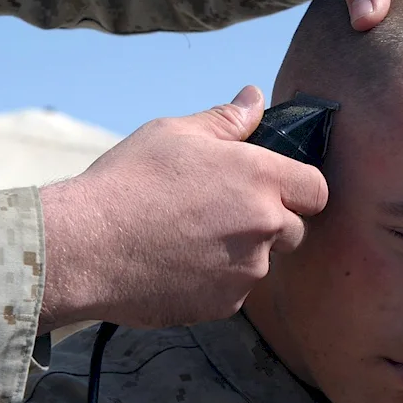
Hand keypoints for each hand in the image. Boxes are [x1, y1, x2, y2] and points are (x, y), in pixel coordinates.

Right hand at [37, 86, 328, 332]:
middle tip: (221, 212)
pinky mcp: (225, 305)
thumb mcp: (175, 134)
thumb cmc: (129, 182)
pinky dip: (215, 281)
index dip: (300, 188)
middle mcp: (264, 225)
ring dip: (240, 253)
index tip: (274, 188)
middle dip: (270, 222)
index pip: (317, 189)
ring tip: (188, 238)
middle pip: (295, 229)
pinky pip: (233, 290)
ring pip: (261, 262)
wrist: (85, 248)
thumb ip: (226, 120)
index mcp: (260, 177)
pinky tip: (176, 264)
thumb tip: (255, 97)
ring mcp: (247, 271)